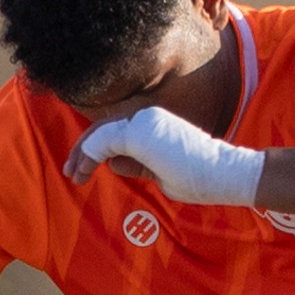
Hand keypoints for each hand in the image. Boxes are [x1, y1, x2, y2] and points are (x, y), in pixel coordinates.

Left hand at [65, 104, 264, 207]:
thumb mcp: (160, 174)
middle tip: (69, 171)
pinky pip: (104, 140)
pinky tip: (81, 169)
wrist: (225, 173)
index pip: (114, 132)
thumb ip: (137, 165)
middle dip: (82, 150)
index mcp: (152, 124)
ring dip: (82, 154)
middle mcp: (146, 116)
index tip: (80, 170)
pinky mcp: (140, 132)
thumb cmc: (200, 178)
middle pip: (103, 128)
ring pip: (100, 132)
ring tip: (72, 173)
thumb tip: (113, 163)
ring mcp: (143, 121)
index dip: (93, 150)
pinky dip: (88, 154)